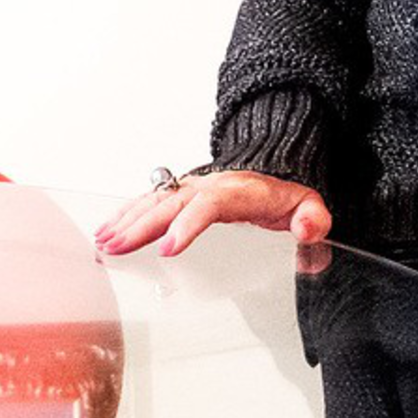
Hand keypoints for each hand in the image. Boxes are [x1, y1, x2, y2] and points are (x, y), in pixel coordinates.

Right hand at [94, 169, 331, 257]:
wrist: (276, 170)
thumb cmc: (286, 196)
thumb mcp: (309, 206)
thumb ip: (313, 220)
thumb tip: (308, 229)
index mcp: (238, 191)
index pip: (209, 204)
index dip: (187, 225)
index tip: (167, 248)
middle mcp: (209, 186)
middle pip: (170, 203)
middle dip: (141, 226)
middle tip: (117, 248)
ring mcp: (192, 188)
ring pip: (154, 201)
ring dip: (126, 222)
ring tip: (104, 243)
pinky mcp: (181, 195)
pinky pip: (149, 202)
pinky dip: (126, 215)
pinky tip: (108, 232)